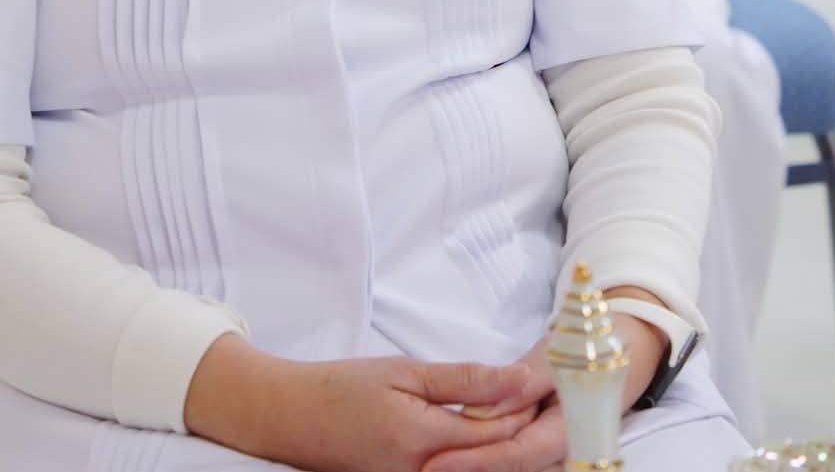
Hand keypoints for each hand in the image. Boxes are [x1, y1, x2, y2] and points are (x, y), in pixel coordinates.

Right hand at [185, 333, 546, 471]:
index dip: (526, 406)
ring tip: (516, 408)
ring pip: (480, 468)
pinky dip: (477, 452)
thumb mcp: (403, 373)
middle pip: (496, 458)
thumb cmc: (341, 388)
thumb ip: (463, 381)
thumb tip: (516, 379)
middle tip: (541, 392)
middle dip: (522, 426)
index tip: (544, 378)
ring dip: (503, 440)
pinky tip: (484, 428)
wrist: (289, 418)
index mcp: (425, 441)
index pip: (500, 432)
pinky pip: (457, 471)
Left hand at [422, 299, 666, 471]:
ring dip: (476, 463)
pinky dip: (487, 454)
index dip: (476, 462)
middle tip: (424, 468)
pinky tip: (456, 454)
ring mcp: (555, 445)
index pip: (517, 455)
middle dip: (470, 468)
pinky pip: (515, 452)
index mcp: (572, 427)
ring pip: (512, 464)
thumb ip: (522, 383)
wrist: (625, 342)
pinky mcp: (545, 439)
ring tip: (434, 463)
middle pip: (511, 467)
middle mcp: (565, 446)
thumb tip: (483, 413)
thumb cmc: (592, 343)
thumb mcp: (557, 354)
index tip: (436, 464)